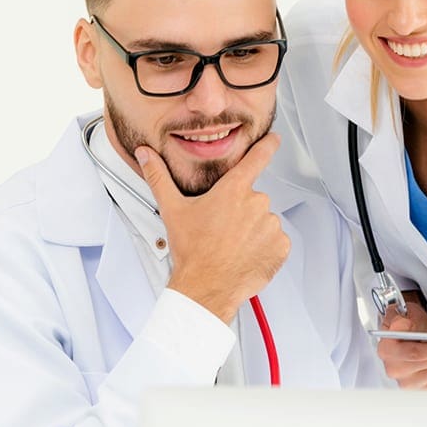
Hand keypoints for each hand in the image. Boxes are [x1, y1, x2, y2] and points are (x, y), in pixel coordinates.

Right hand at [137, 134, 288, 322]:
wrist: (206, 288)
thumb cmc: (192, 252)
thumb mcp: (172, 210)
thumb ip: (159, 177)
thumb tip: (146, 156)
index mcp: (233, 190)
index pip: (257, 157)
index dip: (267, 145)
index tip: (274, 139)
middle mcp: (256, 204)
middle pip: (253, 198)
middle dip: (241, 211)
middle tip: (222, 228)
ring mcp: (270, 225)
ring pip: (265, 220)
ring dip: (253, 229)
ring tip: (232, 244)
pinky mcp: (280, 246)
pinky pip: (276, 241)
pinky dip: (265, 247)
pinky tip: (246, 254)